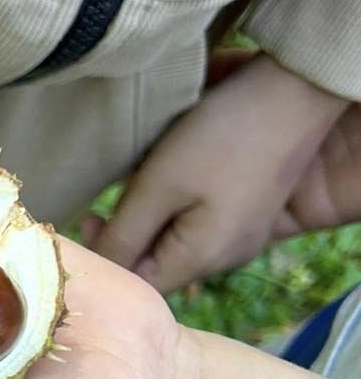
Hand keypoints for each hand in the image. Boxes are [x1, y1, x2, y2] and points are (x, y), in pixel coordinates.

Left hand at [81, 53, 350, 290]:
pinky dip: (176, 207)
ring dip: (149, 221)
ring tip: (137, 185)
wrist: (293, 93)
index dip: (107, 261)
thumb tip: (95, 269)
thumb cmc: (221, 138)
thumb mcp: (158, 186)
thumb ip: (123, 235)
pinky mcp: (249, 211)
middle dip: (126, 239)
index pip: (139, 285)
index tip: (86, 220)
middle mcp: (226, 257)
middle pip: (159, 265)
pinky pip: (200, 223)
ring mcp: (241, 234)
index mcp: (202, 260)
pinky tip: (169, 177)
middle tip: (100, 206)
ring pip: (178, 242)